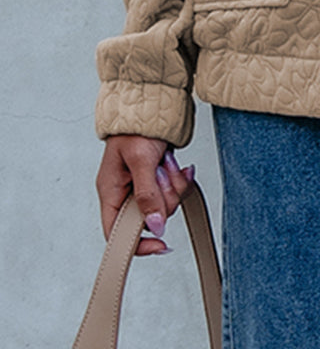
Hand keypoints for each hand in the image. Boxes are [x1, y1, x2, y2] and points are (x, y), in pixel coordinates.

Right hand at [96, 135, 194, 255]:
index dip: (137, 244)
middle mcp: (125, 192)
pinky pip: (174, 191)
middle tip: (163, 174)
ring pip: (165, 204)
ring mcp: (143, 186)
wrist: (151, 103)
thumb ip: (146, 193)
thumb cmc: (136, 127)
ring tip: (167, 163)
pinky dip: (180, 179)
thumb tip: (154, 226)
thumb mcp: (140, 159)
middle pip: (149, 218)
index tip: (160, 245)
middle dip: (164, 197)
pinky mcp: (158, 178)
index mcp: (110, 191)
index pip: (117, 233)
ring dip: (173, 184)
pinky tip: (178, 164)